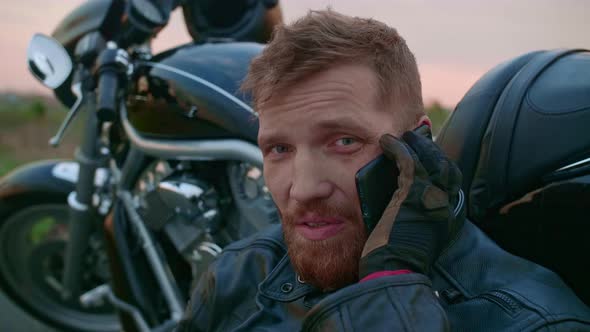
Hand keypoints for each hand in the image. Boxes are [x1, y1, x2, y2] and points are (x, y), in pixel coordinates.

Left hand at [359, 129, 463, 277]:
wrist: (392, 272)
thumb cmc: (395, 260)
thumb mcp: (414, 235)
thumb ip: (416, 214)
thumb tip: (399, 195)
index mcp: (451, 218)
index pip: (451, 182)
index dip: (439, 165)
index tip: (425, 154)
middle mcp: (448, 206)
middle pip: (446, 166)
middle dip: (431, 150)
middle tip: (416, 137)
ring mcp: (434, 198)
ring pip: (431, 159)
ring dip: (416, 144)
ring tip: (403, 135)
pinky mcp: (415, 193)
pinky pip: (409, 161)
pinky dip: (398, 148)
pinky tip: (386, 141)